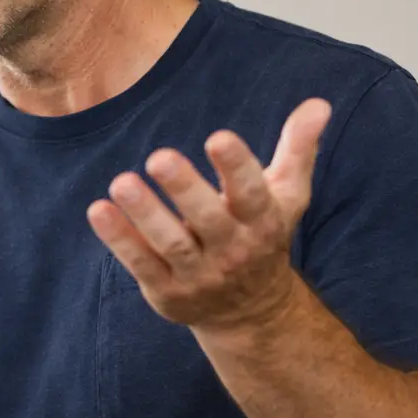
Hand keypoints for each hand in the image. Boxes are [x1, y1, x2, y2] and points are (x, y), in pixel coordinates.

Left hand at [87, 98, 332, 331]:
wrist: (252, 313)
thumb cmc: (262, 236)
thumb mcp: (286, 196)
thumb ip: (297, 149)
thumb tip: (319, 103)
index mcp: (263, 223)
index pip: (253, 195)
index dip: (238, 167)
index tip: (219, 137)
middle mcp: (233, 251)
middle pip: (209, 220)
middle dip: (185, 189)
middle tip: (159, 157)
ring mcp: (199, 274)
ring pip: (171, 244)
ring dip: (145, 214)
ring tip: (121, 182)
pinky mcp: (167, 291)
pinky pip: (141, 264)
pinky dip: (120, 240)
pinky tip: (98, 211)